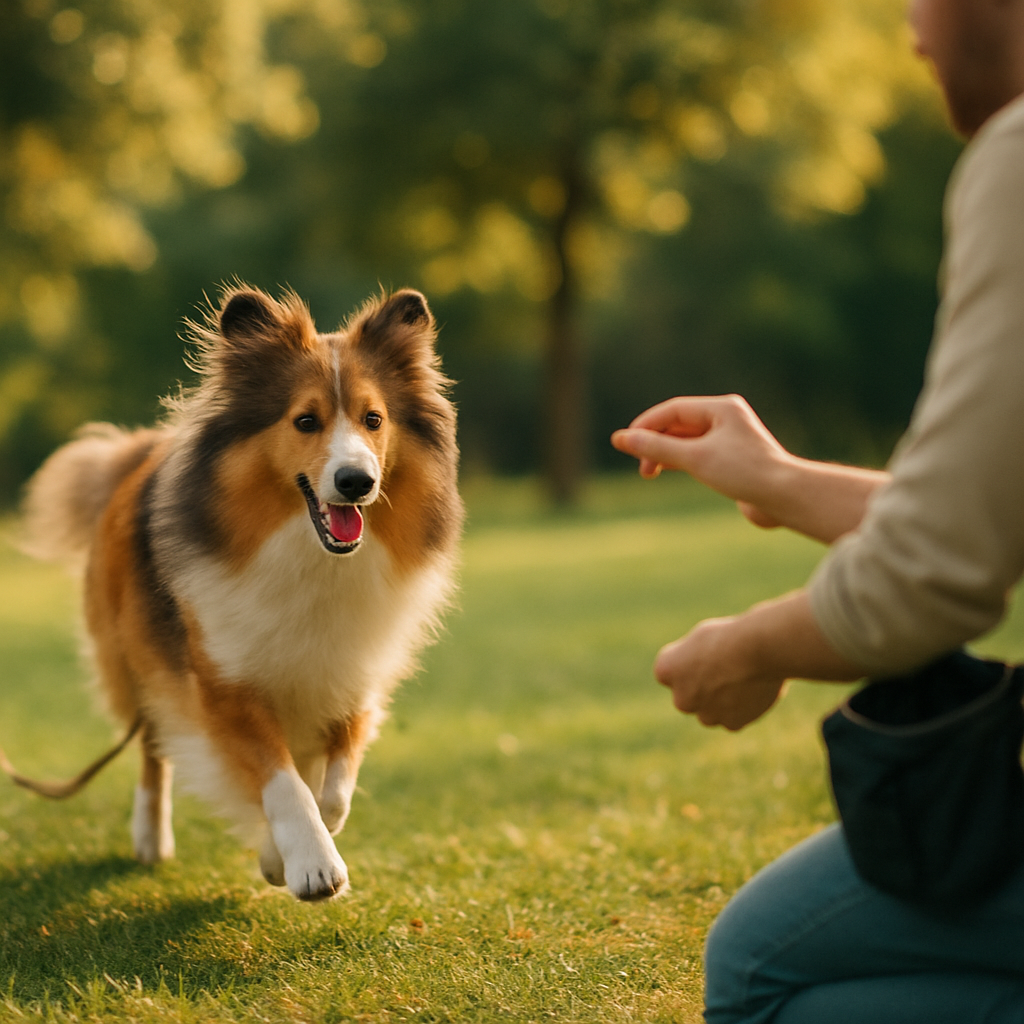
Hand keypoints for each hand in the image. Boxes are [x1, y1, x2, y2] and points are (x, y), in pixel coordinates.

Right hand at [610, 395, 790, 525]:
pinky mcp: (732, 460)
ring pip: (686, 441)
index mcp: (722, 408)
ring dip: (665, 454)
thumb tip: (619, 438)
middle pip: (678, 424)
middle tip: (641, 467)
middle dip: (654, 442)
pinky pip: (697, 454)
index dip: (645, 425)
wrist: (785, 497)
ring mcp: (730, 440)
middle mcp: (727, 419)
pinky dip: (679, 461)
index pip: (673, 410)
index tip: (624, 444)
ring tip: (648, 472)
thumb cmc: (744, 472)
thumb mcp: (693, 458)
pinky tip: (667, 471)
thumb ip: (655, 447)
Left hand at [654, 617, 785, 729]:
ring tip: (742, 677)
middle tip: (728, 666)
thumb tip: (696, 677)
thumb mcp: (698, 639)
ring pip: (710, 710)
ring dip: (721, 700)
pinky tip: (754, 689)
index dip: (692, 659)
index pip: (672, 670)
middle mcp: (680, 699)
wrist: (758, 649)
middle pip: (690, 695)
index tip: (709, 650)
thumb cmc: (727, 636)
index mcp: (665, 671)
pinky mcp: (731, 724)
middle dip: (704, 685)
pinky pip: (733, 718)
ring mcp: (706, 715)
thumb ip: (690, 662)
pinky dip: (742, 708)